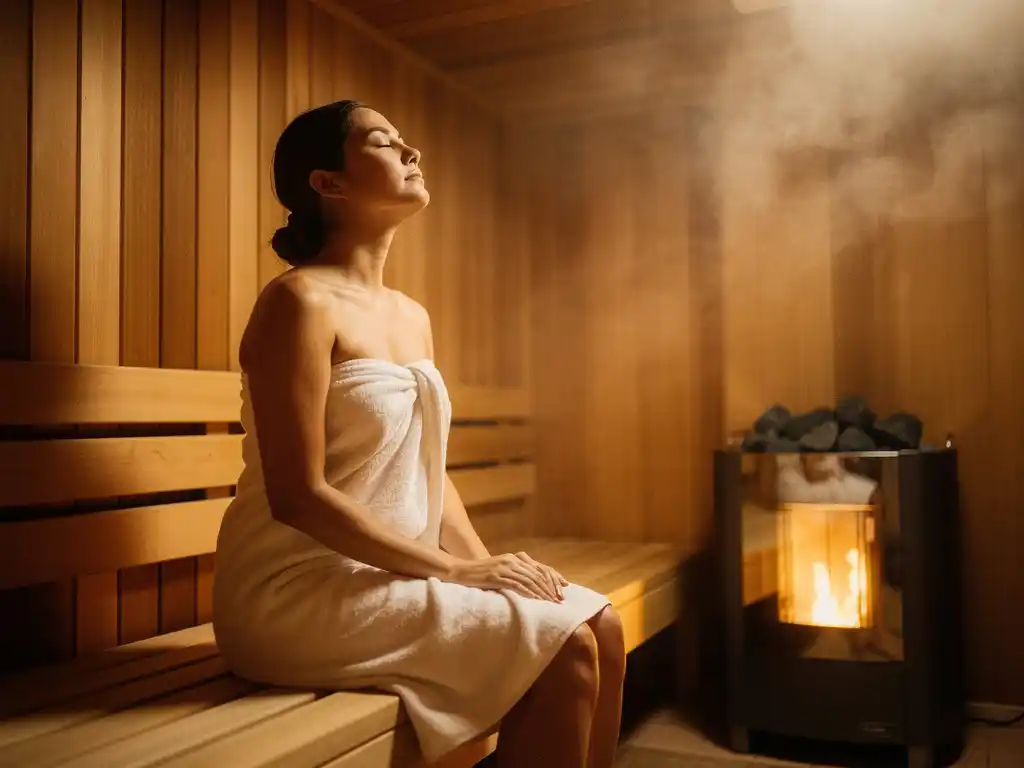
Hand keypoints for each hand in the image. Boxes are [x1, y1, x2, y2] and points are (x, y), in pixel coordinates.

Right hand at [447, 552, 566, 601]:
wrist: (460, 571)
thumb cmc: (480, 574)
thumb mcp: (500, 570)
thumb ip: (514, 574)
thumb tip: (530, 585)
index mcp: (513, 558)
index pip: (538, 568)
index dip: (551, 578)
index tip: (562, 588)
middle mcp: (511, 560)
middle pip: (536, 574)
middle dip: (549, 588)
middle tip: (559, 600)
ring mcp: (504, 568)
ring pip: (529, 580)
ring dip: (542, 593)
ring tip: (550, 603)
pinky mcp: (497, 577)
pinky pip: (517, 585)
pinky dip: (528, 593)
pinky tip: (535, 601)